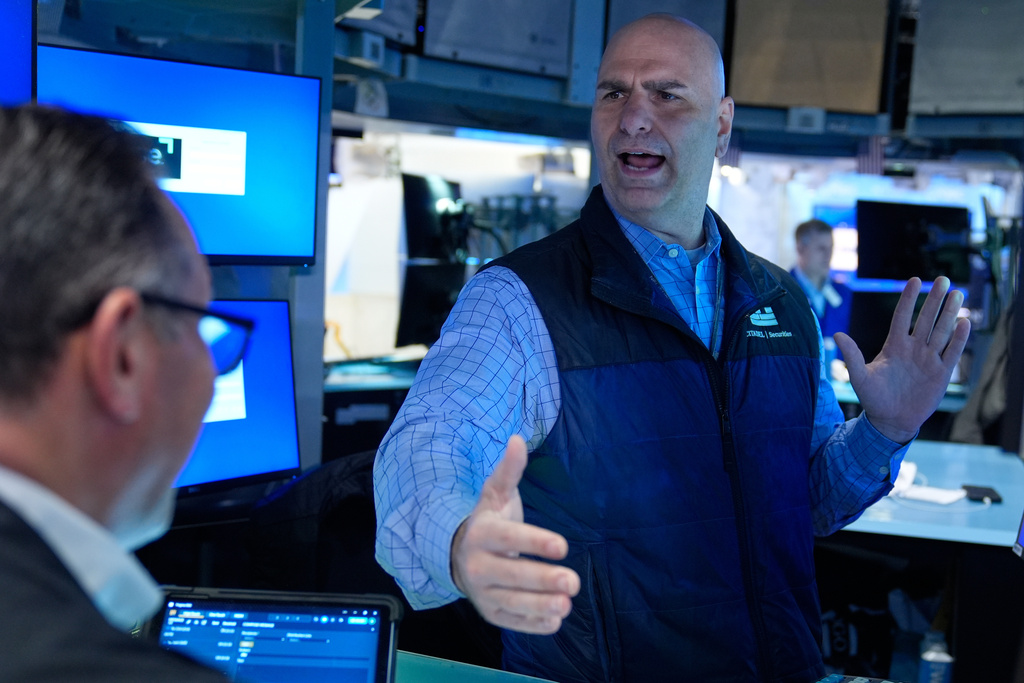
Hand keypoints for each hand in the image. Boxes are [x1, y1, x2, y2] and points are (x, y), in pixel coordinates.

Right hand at [451, 435, 580, 633]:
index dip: (535, 542)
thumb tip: (518, 439)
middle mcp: (477, 566)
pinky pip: (512, 622)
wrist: (458, 555)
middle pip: (512, 575)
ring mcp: (483, 593)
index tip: (563, 546)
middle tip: (574, 581)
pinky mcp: (491, 613)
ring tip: (567, 604)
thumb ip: (509, 470)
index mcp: (481, 534)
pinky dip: (533, 624)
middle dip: (543, 579)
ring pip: (513, 602)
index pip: (509, 539)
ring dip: (540, 605)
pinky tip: (556, 620)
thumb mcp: (495, 494)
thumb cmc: (489, 521)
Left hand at [835, 276, 970, 443]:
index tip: (915, 280)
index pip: (902, 317)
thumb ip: (851, 356)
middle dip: (934, 300)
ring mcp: (928, 359)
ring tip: (957, 295)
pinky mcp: (941, 373)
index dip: (908, 299)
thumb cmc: (873, 398)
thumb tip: (837, 335)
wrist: (890, 421)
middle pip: (925, 319)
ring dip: (949, 313)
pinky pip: (951, 352)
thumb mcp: (859, 376)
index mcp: (894, 346)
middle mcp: (913, 348)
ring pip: (941, 332)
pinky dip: (958, 338)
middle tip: (943, 280)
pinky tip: (964, 322)